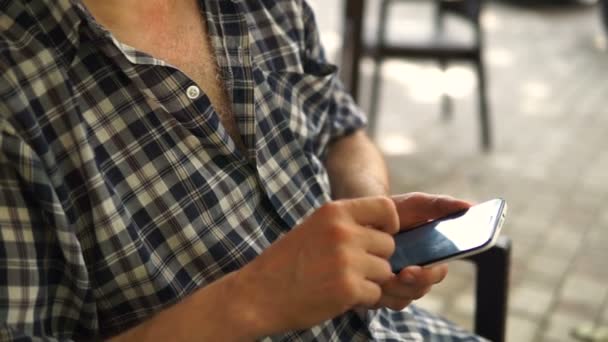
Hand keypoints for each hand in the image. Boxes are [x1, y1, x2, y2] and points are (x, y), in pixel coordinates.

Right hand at [233, 196, 399, 336]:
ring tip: (339, 281)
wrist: (257, 294)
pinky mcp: (347, 288)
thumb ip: (347, 224)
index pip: (386, 208)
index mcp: (334, 212)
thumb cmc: (287, 263)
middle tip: (349, 268)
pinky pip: (375, 293)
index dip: (389, 224)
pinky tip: (336, 295)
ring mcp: (346, 260)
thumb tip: (388, 228)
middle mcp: (342, 231)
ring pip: (384, 271)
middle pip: (388, 244)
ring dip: (368, 280)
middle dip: (375, 259)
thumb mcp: (315, 228)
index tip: (379, 236)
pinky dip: (361, 299)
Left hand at [373, 192, 471, 310]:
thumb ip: (441, 205)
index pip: (437, 273)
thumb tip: (469, 206)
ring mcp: (395, 284)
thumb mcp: (416, 204)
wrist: (362, 216)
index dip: (429, 275)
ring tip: (378, 274)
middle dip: (409, 284)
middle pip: (419, 290)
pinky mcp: (376, 290)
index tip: (413, 270)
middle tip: (398, 274)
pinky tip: (365, 279)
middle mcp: (414, 274)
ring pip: (400, 299)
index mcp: (429, 257)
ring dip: (390, 289)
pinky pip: (379, 301)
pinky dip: (374, 292)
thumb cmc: (394, 210)